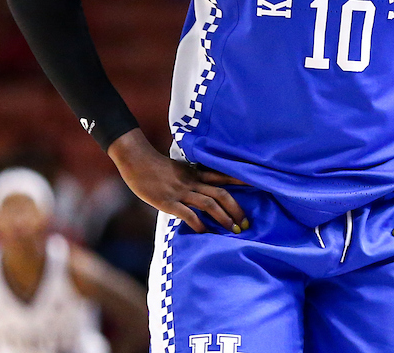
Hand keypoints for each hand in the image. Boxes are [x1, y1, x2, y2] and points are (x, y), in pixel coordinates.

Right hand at [107, 128, 247, 233]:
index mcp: (194, 173)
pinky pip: (188, 214)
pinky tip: (205, 233)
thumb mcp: (177, 169)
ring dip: (223, 218)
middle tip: (245, 223)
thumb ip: (189, 179)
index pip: (222, 175)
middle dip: (236, 209)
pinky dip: (199, 224)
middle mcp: (191, 182)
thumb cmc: (154, 166)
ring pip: (209, 204)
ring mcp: (180, 191)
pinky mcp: (168, 202)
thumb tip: (200, 191)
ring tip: (232, 230)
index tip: (258, 186)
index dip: (240, 180)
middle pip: (221, 193)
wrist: (135, 160)